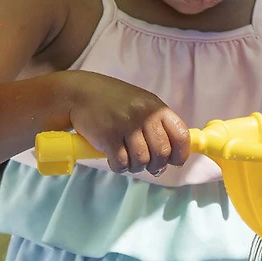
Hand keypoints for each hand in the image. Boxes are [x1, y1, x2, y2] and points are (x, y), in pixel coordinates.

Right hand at [66, 72, 190, 175]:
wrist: (81, 93)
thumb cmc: (114, 102)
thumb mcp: (141, 105)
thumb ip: (156, 128)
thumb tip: (167, 162)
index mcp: (157, 108)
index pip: (181, 136)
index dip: (180, 154)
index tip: (173, 162)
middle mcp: (144, 116)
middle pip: (162, 153)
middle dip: (156, 165)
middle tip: (148, 165)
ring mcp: (126, 125)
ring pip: (142, 160)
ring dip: (136, 166)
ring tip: (129, 160)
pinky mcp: (108, 136)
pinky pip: (121, 163)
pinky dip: (119, 167)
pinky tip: (115, 160)